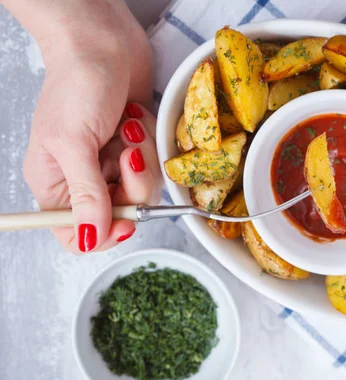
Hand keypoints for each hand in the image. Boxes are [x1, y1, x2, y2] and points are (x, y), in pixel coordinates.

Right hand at [6, 0, 161, 252]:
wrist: (103, 42)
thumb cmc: (77, 85)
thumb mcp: (73, 143)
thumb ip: (86, 194)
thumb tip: (90, 238)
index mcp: (56, 183)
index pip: (76, 234)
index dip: (104, 233)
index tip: (125, 218)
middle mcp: (85, 177)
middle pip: (120, 213)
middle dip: (132, 185)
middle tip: (127, 154)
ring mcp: (112, 163)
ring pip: (143, 189)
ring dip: (143, 157)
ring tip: (128, 127)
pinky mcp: (136, 147)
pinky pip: (156, 165)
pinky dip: (150, 141)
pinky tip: (135, 118)